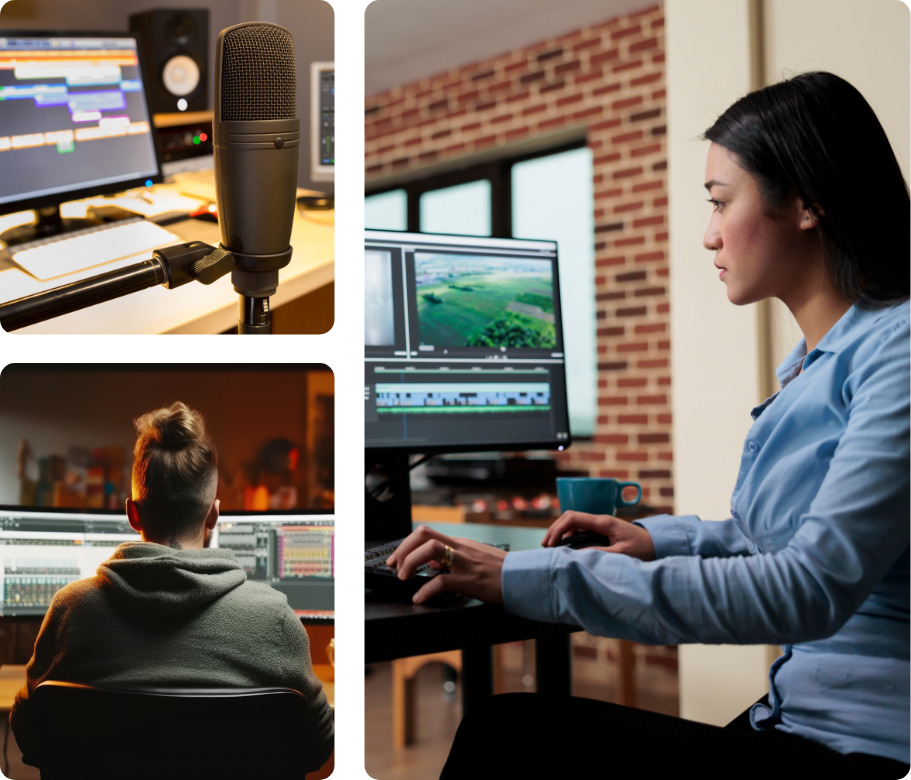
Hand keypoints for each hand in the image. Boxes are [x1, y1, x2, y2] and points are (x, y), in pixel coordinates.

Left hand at [385, 525, 507, 604]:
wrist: (525, 578)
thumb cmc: (501, 571)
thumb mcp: (475, 558)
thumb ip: (453, 557)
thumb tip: (431, 561)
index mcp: (460, 543)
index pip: (426, 533)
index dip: (406, 543)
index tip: (397, 558)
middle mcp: (460, 548)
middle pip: (423, 534)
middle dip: (404, 549)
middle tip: (397, 566)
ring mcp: (465, 562)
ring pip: (430, 550)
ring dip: (411, 562)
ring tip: (405, 578)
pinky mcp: (470, 580)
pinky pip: (442, 581)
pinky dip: (425, 590)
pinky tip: (420, 598)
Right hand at [541, 510, 655, 560]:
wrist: (657, 544)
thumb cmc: (643, 549)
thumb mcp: (621, 554)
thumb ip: (599, 554)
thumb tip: (575, 556)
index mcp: (603, 522)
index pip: (573, 518)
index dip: (558, 529)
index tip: (550, 544)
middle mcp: (599, 521)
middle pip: (569, 518)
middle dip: (555, 530)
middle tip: (545, 546)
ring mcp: (600, 525)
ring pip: (573, 525)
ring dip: (560, 534)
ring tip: (551, 548)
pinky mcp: (601, 532)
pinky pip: (580, 532)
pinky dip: (569, 538)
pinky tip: (564, 548)